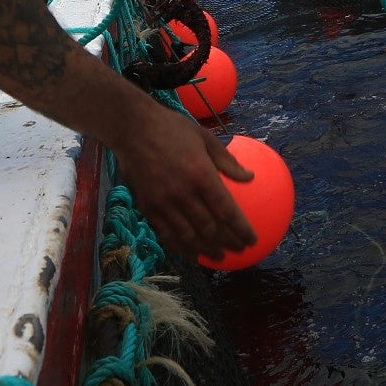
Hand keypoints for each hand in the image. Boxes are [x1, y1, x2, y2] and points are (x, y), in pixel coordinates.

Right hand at [109, 102, 256, 259]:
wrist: (132, 128)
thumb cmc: (172, 128)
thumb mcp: (205, 137)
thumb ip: (227, 160)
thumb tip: (250, 177)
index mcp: (201, 175)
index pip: (226, 211)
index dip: (241, 229)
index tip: (252, 240)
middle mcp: (183, 194)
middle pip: (209, 228)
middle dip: (227, 243)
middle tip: (239, 251)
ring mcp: (163, 203)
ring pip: (187, 236)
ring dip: (205, 250)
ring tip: (218, 257)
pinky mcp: (147, 207)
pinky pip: (165, 234)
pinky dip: (180, 246)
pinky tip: (190, 252)